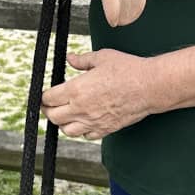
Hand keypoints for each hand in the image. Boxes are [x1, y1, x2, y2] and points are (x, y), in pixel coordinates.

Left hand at [40, 49, 155, 139]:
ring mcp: (93, 121)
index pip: (49, 99)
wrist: (149, 87)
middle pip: (53, 117)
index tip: (47, 94)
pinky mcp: (106, 129)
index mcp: (76, 90)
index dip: (45, 96)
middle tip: (51, 105)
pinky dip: (82, 131)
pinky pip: (86, 136)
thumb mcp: (102, 58)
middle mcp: (81, 109)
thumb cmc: (128, 70)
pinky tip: (85, 121)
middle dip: (49, 110)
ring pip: (67, 131)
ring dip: (63, 123)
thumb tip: (70, 59)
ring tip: (66, 114)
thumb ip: (82, 60)